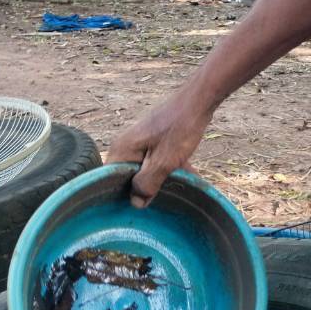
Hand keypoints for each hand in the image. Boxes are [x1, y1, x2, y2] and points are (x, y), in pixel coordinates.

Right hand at [105, 87, 213, 204]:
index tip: (139, 209)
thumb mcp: (164, 161)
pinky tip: (190, 179)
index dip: (123, 196)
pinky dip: (172, 169)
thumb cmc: (180, 128)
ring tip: (181, 191)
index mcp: (122, 149)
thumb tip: (136, 203)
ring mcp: (142, 142)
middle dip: (147, 189)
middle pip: (130, 176)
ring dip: (164, 180)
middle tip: (164, 203)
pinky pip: (159, 160)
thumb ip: (148, 183)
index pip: (111, 180)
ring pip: (148, 169)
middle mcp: (127, 145)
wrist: (199, 100)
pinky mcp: (156, 140)